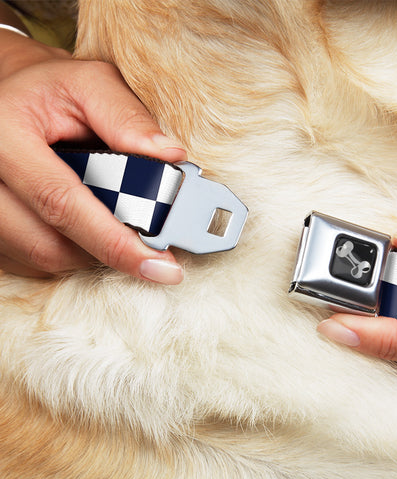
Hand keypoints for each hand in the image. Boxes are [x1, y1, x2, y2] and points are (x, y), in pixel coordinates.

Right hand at [0, 30, 185, 282]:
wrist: (8, 96)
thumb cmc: (51, 90)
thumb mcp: (90, 84)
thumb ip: (128, 117)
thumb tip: (171, 157)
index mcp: (3, 135)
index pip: (61, 203)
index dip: (115, 242)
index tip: (161, 267)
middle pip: (50, 244)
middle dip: (108, 251)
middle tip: (149, 248)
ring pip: (42, 258)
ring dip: (89, 252)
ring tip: (113, 224)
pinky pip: (30, 261)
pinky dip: (69, 252)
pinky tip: (83, 227)